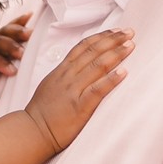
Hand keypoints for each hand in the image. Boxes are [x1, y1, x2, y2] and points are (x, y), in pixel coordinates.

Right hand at [25, 27, 133, 153]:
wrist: (32, 131)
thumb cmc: (42, 112)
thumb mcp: (50, 85)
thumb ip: (65, 75)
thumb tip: (80, 67)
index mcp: (61, 71)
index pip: (82, 47)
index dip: (100, 36)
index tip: (115, 31)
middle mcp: (68, 77)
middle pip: (93, 52)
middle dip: (113, 40)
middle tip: (129, 32)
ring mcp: (73, 90)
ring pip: (97, 66)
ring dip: (116, 54)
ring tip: (130, 46)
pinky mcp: (80, 106)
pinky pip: (98, 90)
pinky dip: (111, 79)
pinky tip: (124, 72)